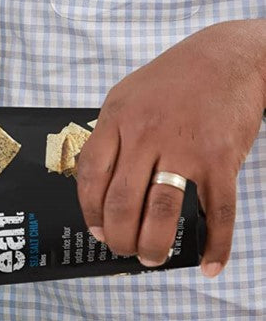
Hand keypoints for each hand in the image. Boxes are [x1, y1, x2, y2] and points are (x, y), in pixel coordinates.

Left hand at [77, 20, 265, 276]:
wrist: (229, 56)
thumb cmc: (173, 80)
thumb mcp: (125, 96)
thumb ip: (109, 136)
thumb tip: (95, 186)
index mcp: (117, 120)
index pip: (91, 177)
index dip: (91, 212)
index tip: (97, 230)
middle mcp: (146, 135)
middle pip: (122, 202)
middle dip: (119, 237)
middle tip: (123, 249)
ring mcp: (185, 148)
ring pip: (161, 211)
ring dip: (154, 244)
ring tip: (151, 258)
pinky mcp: (220, 159)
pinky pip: (218, 210)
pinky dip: (216, 243)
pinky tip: (209, 264)